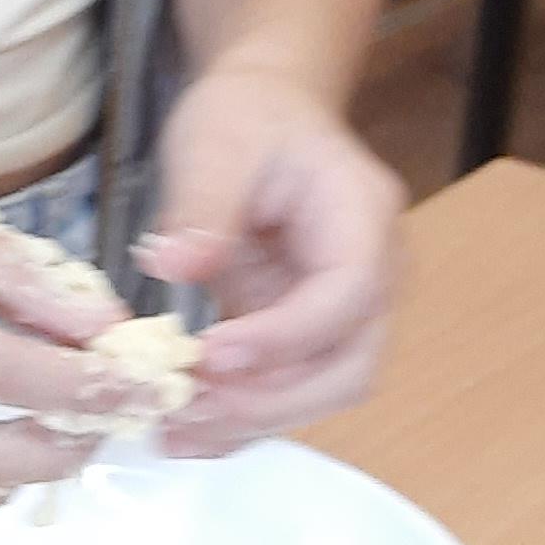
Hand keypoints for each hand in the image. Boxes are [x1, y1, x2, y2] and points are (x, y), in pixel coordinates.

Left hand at [138, 66, 401, 453]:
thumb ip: (200, 204)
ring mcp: (341, 311)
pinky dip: (239, 416)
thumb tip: (172, 267)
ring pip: (319, 391)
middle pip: (349, 367)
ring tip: (172, 432)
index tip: (210, 355)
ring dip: (251, 422)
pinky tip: (182, 431)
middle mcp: (372, 276)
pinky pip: (286, 388)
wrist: (264, 113)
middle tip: (186, 411)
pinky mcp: (303, 332)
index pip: (345, 297)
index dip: (284, 338)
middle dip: (271, 402)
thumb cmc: (248, 116)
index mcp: (363, 221)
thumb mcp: (216, 139)